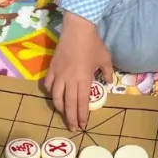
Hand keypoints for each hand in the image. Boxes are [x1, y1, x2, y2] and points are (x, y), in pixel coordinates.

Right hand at [44, 12, 113, 129]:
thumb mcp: (105, 59)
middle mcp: (70, 80)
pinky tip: (53, 95)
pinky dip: (50, 92)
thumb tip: (109, 82)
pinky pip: (48, 84)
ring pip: (56, 97)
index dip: (82, 115)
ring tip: (63, 114)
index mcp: (84, 80)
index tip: (83, 125)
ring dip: (59, 108)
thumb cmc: (93, 44)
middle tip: (72, 128)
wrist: (77, 29)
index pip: (82, 103)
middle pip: (68, 104)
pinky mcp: (52, 68)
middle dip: (70, 118)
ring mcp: (59, 75)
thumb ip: (107, 73)